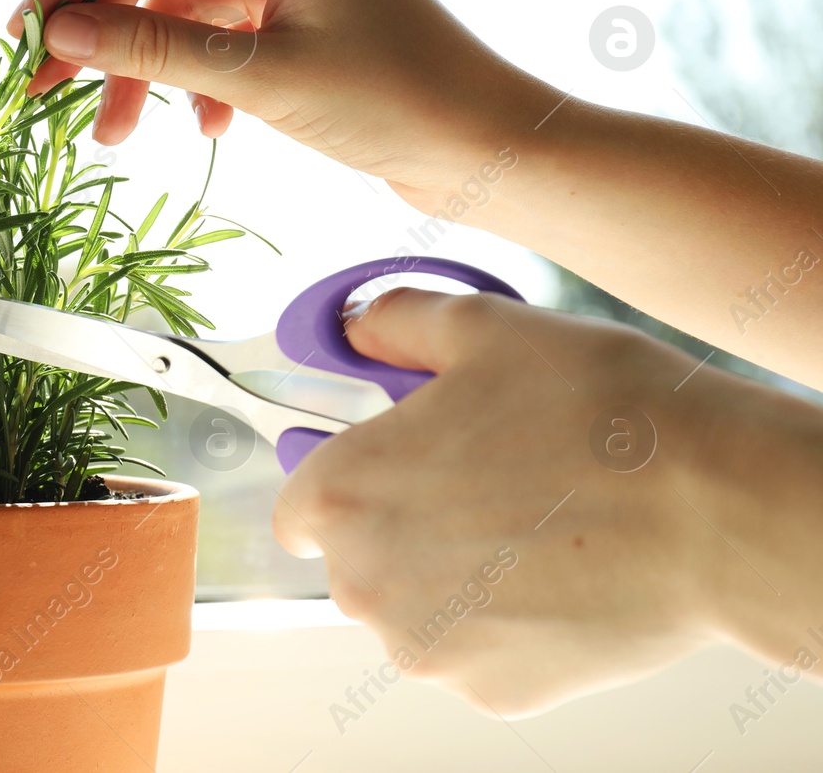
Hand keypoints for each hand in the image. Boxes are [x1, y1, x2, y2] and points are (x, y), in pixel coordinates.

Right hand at [7, 0, 553, 205]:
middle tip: (40, 91)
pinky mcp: (286, 10)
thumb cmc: (399, 99)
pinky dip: (189, 80)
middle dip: (95, 29)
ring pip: (170, 5)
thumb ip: (154, 51)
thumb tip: (59, 34)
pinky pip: (207, 33)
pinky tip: (202, 128)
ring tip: (111, 134)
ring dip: (138, 68)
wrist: (484, 144)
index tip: (23, 36)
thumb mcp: (263, 77)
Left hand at [271, 287, 822, 715]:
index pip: (300, 505)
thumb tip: (359, 324)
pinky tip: (558, 575)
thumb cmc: (597, 413)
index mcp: (339, 495)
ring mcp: (428, 647)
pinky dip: (505, 622)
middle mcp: (363, 583)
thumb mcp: (483, 327)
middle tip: (483, 481)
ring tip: (532, 522)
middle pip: (357, 558)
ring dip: (452, 576)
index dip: (346, 478)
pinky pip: (477, 651)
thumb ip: (395, 323)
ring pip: (416, 608)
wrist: (714, 508)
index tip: (389, 467)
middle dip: (403, 523)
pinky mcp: (493, 692)